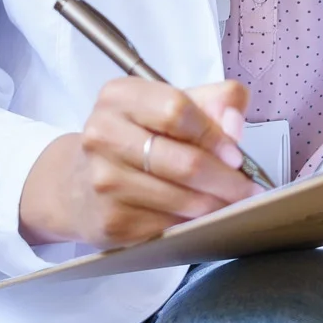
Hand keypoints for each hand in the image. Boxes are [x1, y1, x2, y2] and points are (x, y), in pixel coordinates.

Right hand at [19, 77, 257, 247]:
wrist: (76, 186)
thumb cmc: (132, 140)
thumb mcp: (166, 106)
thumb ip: (212, 101)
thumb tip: (235, 122)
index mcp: (118, 97)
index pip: (178, 110)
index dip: (215, 134)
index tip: (236, 154)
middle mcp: (103, 134)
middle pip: (184, 160)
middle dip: (226, 179)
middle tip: (246, 188)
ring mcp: (104, 180)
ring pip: (181, 198)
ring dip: (215, 205)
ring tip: (230, 203)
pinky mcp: (111, 220)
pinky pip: (169, 224)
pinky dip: (192, 223)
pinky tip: (198, 217)